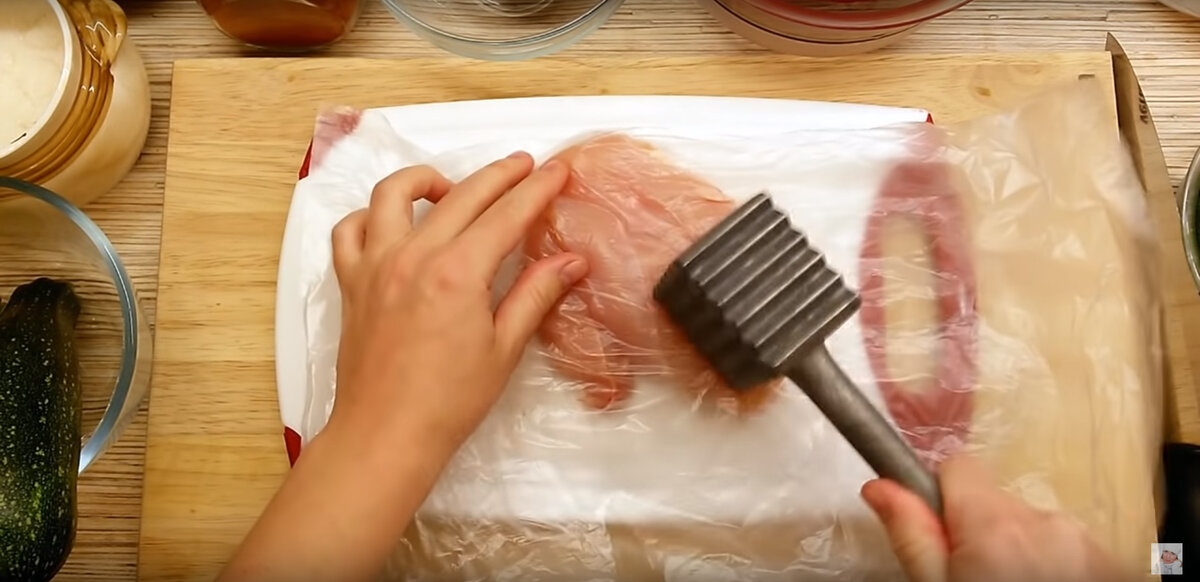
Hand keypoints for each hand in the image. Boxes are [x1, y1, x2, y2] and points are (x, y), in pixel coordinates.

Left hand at [219, 153, 585, 581]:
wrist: (385, 435)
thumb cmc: (448, 402)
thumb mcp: (504, 348)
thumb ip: (536, 295)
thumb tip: (572, 261)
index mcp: (456, 272)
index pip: (507, 215)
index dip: (537, 189)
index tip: (557, 170)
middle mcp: (412, 256)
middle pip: (461, 195)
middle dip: (498, 174)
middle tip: (524, 166)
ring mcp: (375, 265)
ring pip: (393, 194)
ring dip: (427, 180)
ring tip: (452, 188)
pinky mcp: (351, 283)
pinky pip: (350, 230)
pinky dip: (370, 216)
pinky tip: (393, 224)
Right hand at [861, 455, 1123, 581]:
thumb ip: (912, 537)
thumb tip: (880, 487)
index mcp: (995, 527)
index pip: (956, 468)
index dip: (938, 501)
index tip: (938, 537)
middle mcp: (1047, 524)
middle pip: (994, 504)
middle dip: (979, 535)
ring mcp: (1088, 545)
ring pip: (1032, 529)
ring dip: (1018, 555)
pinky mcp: (1112, 565)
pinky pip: (1068, 549)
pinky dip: (1052, 568)